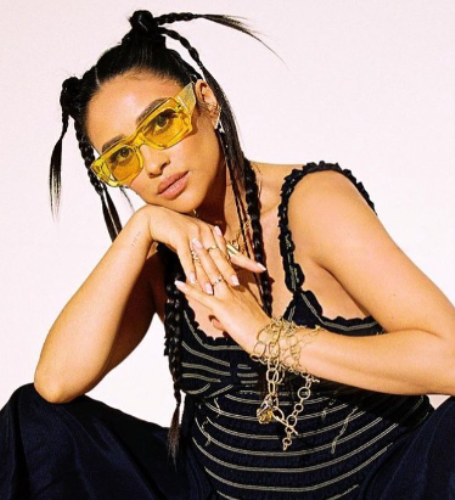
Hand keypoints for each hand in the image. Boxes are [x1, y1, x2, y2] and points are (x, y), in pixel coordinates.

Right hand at [136, 205, 265, 291]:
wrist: (156, 218)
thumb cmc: (177, 231)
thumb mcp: (196, 239)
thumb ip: (208, 250)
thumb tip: (222, 263)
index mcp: (213, 234)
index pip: (233, 251)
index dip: (247, 261)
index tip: (261, 269)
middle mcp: (206, 233)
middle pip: (219, 257)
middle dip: (228, 272)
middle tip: (237, 285)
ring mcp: (193, 235)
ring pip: (202, 260)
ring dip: (207, 276)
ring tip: (212, 291)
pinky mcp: (179, 238)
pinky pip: (185, 257)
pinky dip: (189, 270)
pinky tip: (192, 281)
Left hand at [174, 228, 270, 351]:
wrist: (267, 338)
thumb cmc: (258, 332)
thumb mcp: (242, 321)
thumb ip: (226, 318)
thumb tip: (214, 321)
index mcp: (241, 289)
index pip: (230, 265)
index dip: (223, 250)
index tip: (217, 237)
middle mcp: (234, 289)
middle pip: (220, 263)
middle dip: (209, 247)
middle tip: (201, 234)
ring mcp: (228, 296)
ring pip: (212, 273)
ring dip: (199, 259)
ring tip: (190, 246)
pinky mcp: (222, 307)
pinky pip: (202, 296)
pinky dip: (189, 289)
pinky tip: (178, 282)